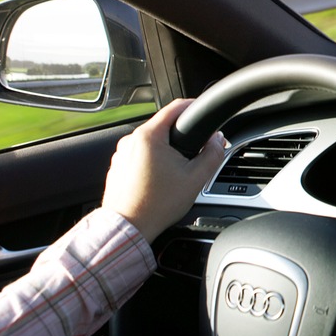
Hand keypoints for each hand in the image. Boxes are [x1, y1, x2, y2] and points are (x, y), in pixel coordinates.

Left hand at [102, 99, 226, 241]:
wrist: (128, 228)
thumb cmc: (157, 205)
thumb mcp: (196, 178)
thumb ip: (213, 154)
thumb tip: (218, 141)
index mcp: (149, 136)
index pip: (176, 107)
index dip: (194, 106)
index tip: (204, 112)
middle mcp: (131, 141)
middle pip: (164, 126)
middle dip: (182, 136)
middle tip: (197, 151)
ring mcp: (121, 154)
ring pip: (152, 143)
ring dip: (167, 151)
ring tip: (178, 172)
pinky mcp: (118, 167)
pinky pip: (140, 156)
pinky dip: (153, 162)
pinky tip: (161, 181)